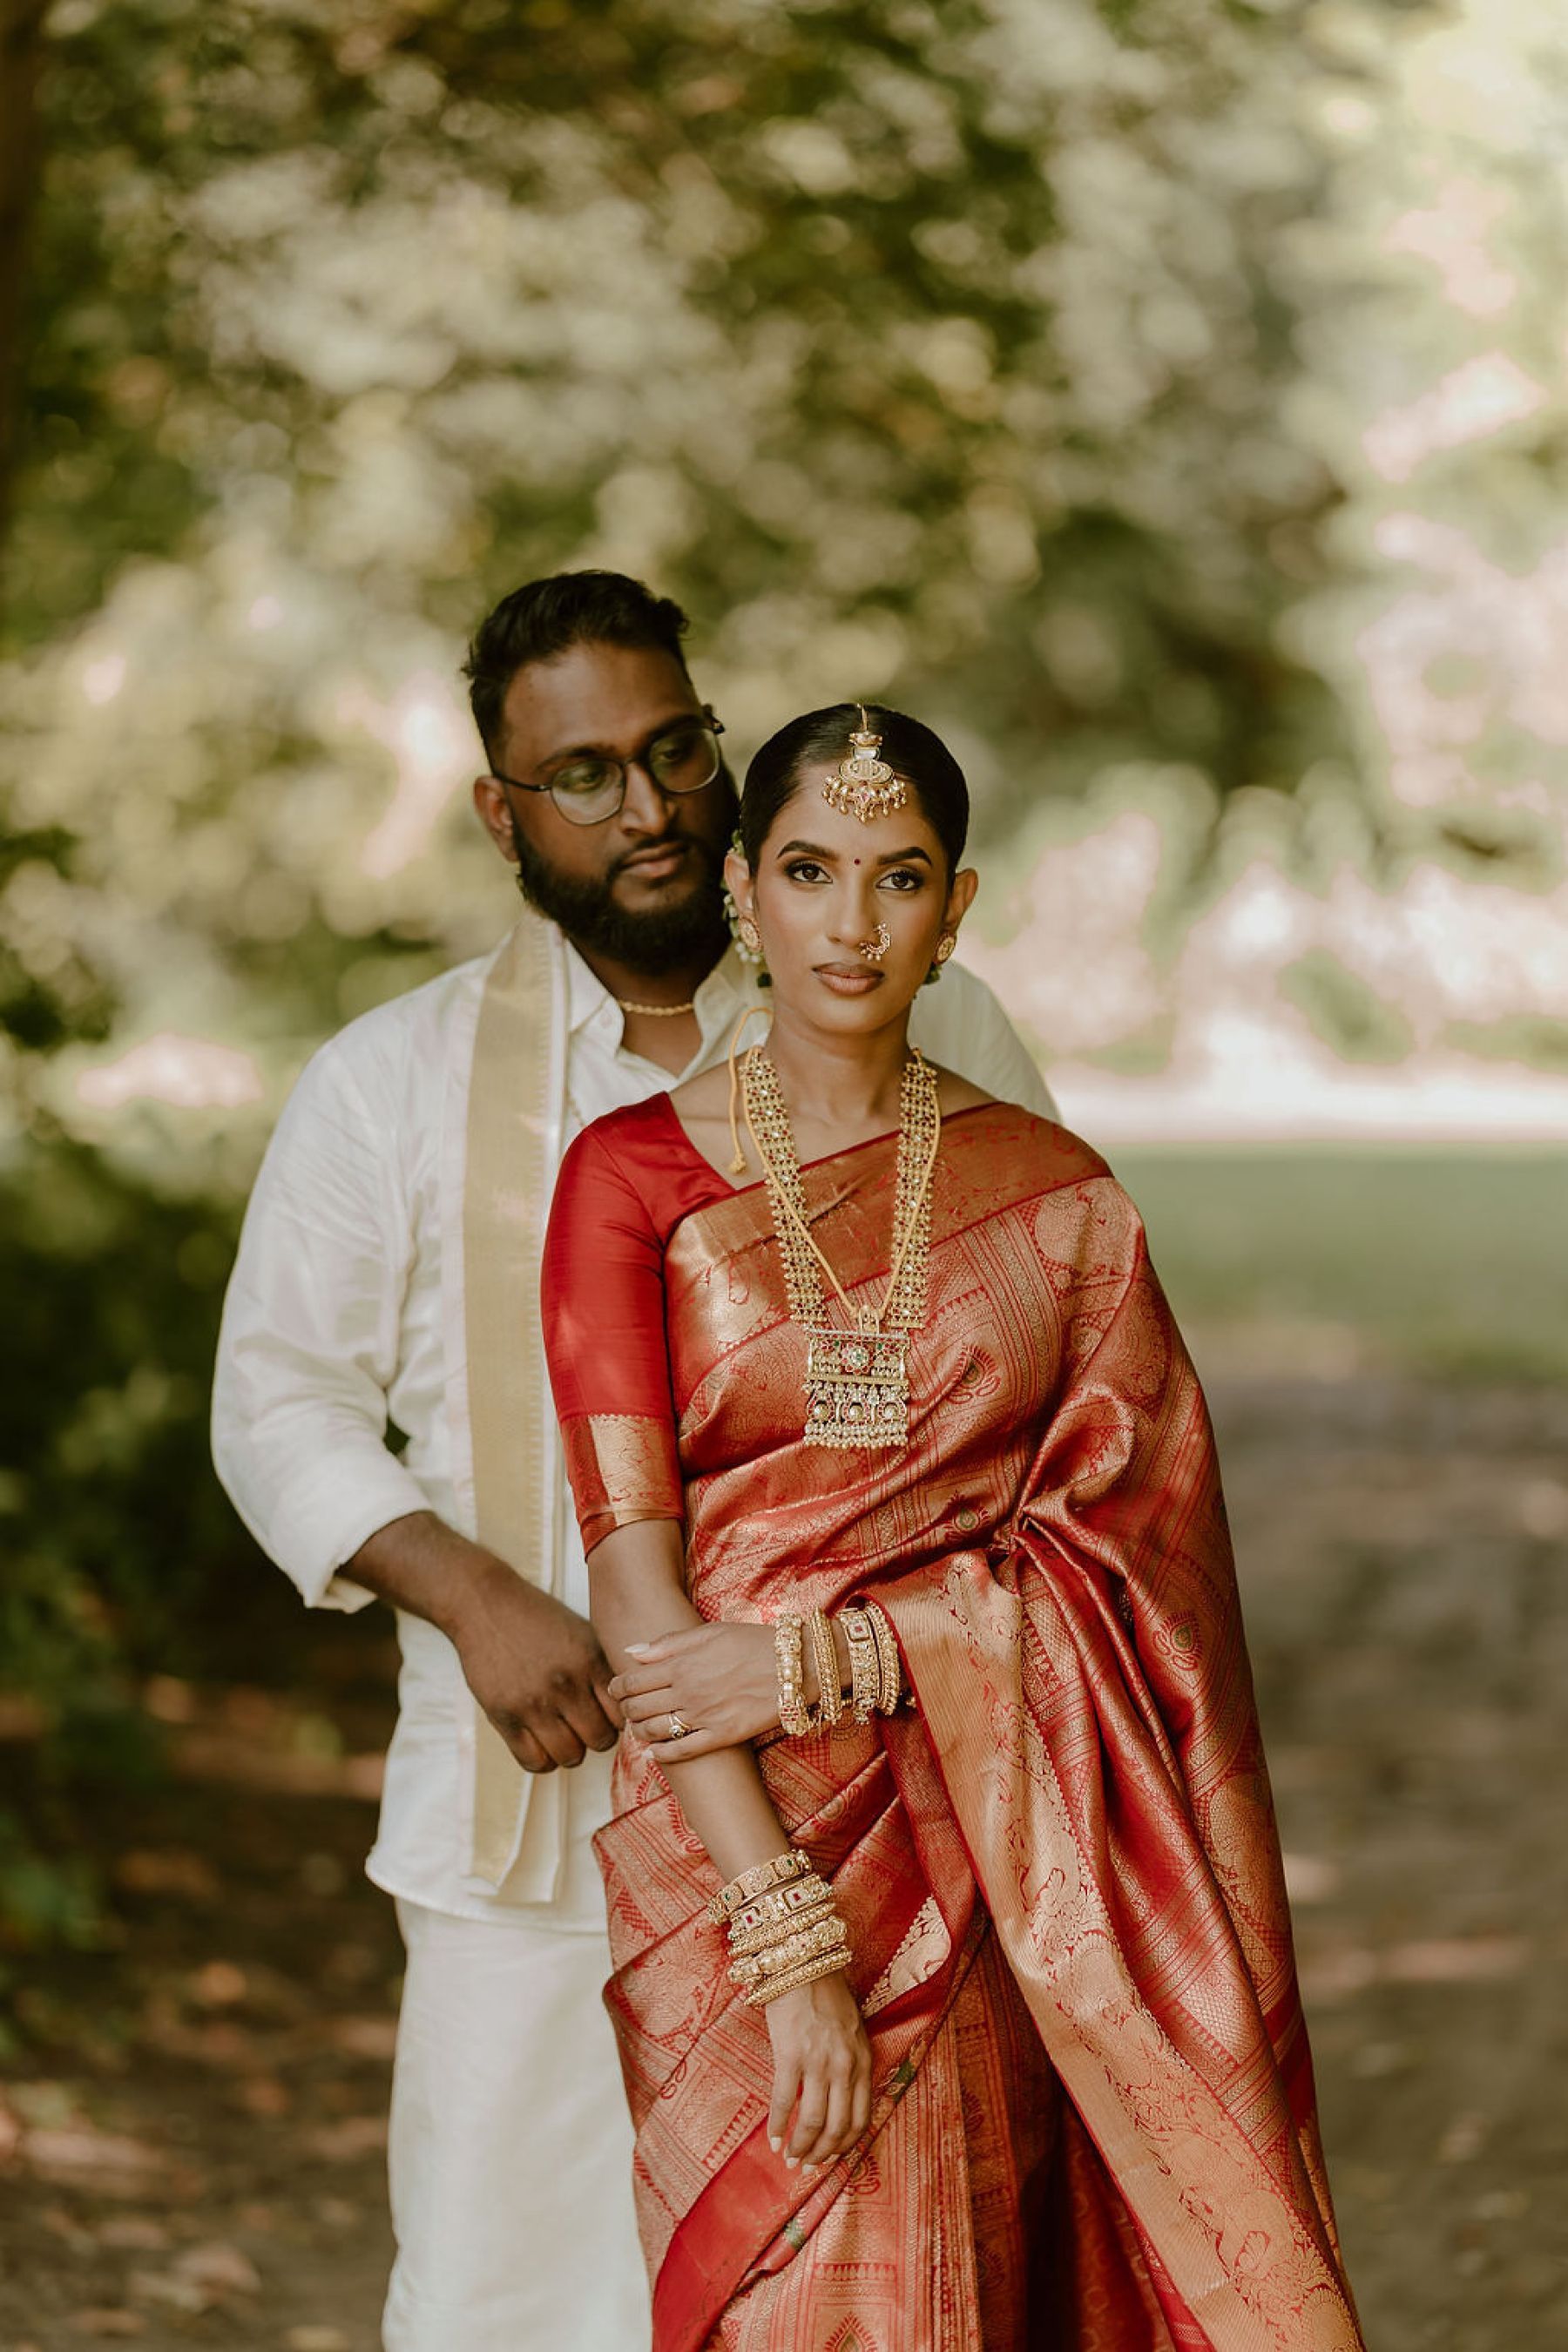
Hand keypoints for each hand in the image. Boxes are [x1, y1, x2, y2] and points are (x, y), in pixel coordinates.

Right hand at [445, 1558, 621, 1773]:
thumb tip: (626, 1704)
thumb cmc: (535, 1618)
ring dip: (569, 1750)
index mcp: (590, 1661)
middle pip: (599, 1740)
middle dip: (594, 1737)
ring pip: (570, 1756)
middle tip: (583, 1726)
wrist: (485, 1606)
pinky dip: (542, 1760)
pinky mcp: (505, 1716)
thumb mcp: (581, 1632)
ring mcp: (535, 1702)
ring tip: (561, 1734)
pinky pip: (534, 1761)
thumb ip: (602, 1667)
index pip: (621, 1714)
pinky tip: (540, 1742)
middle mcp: (567, 1684)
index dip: (616, 1721)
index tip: (605, 1717)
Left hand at [610, 1621, 780, 1760]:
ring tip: (639, 1727)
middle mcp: (687, 1692)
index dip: (617, 1687)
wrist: (795, 1666)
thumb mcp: (710, 1632)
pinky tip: (654, 1754)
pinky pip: (682, 1752)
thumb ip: (668, 1643)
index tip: (615, 1688)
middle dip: (625, 1709)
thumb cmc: (753, 1643)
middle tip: (625, 1708)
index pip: (632, 1681)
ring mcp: (703, 1716)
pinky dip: (662, 1756)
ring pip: (655, 1731)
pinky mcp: (721, 1736)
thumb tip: (631, 1652)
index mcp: (681, 1664)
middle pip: (638, 1708)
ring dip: (639, 1731)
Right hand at [764, 1969, 871, 2170]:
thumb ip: (850, 2063)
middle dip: (822, 2155)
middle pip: (837, 2128)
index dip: (845, 2146)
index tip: (832, 2158)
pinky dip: (778, 2127)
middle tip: (807, 2167)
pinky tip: (773, 2140)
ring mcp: (818, 2062)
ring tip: (790, 2159)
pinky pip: (784, 2102)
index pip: (861, 2119)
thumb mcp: (852, 2031)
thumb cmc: (826, 1994)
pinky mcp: (790, 2055)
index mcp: (863, 2061)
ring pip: (812, 2123)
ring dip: (800, 2148)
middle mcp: (845, 2067)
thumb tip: (839, 2100)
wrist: (803, 1961)